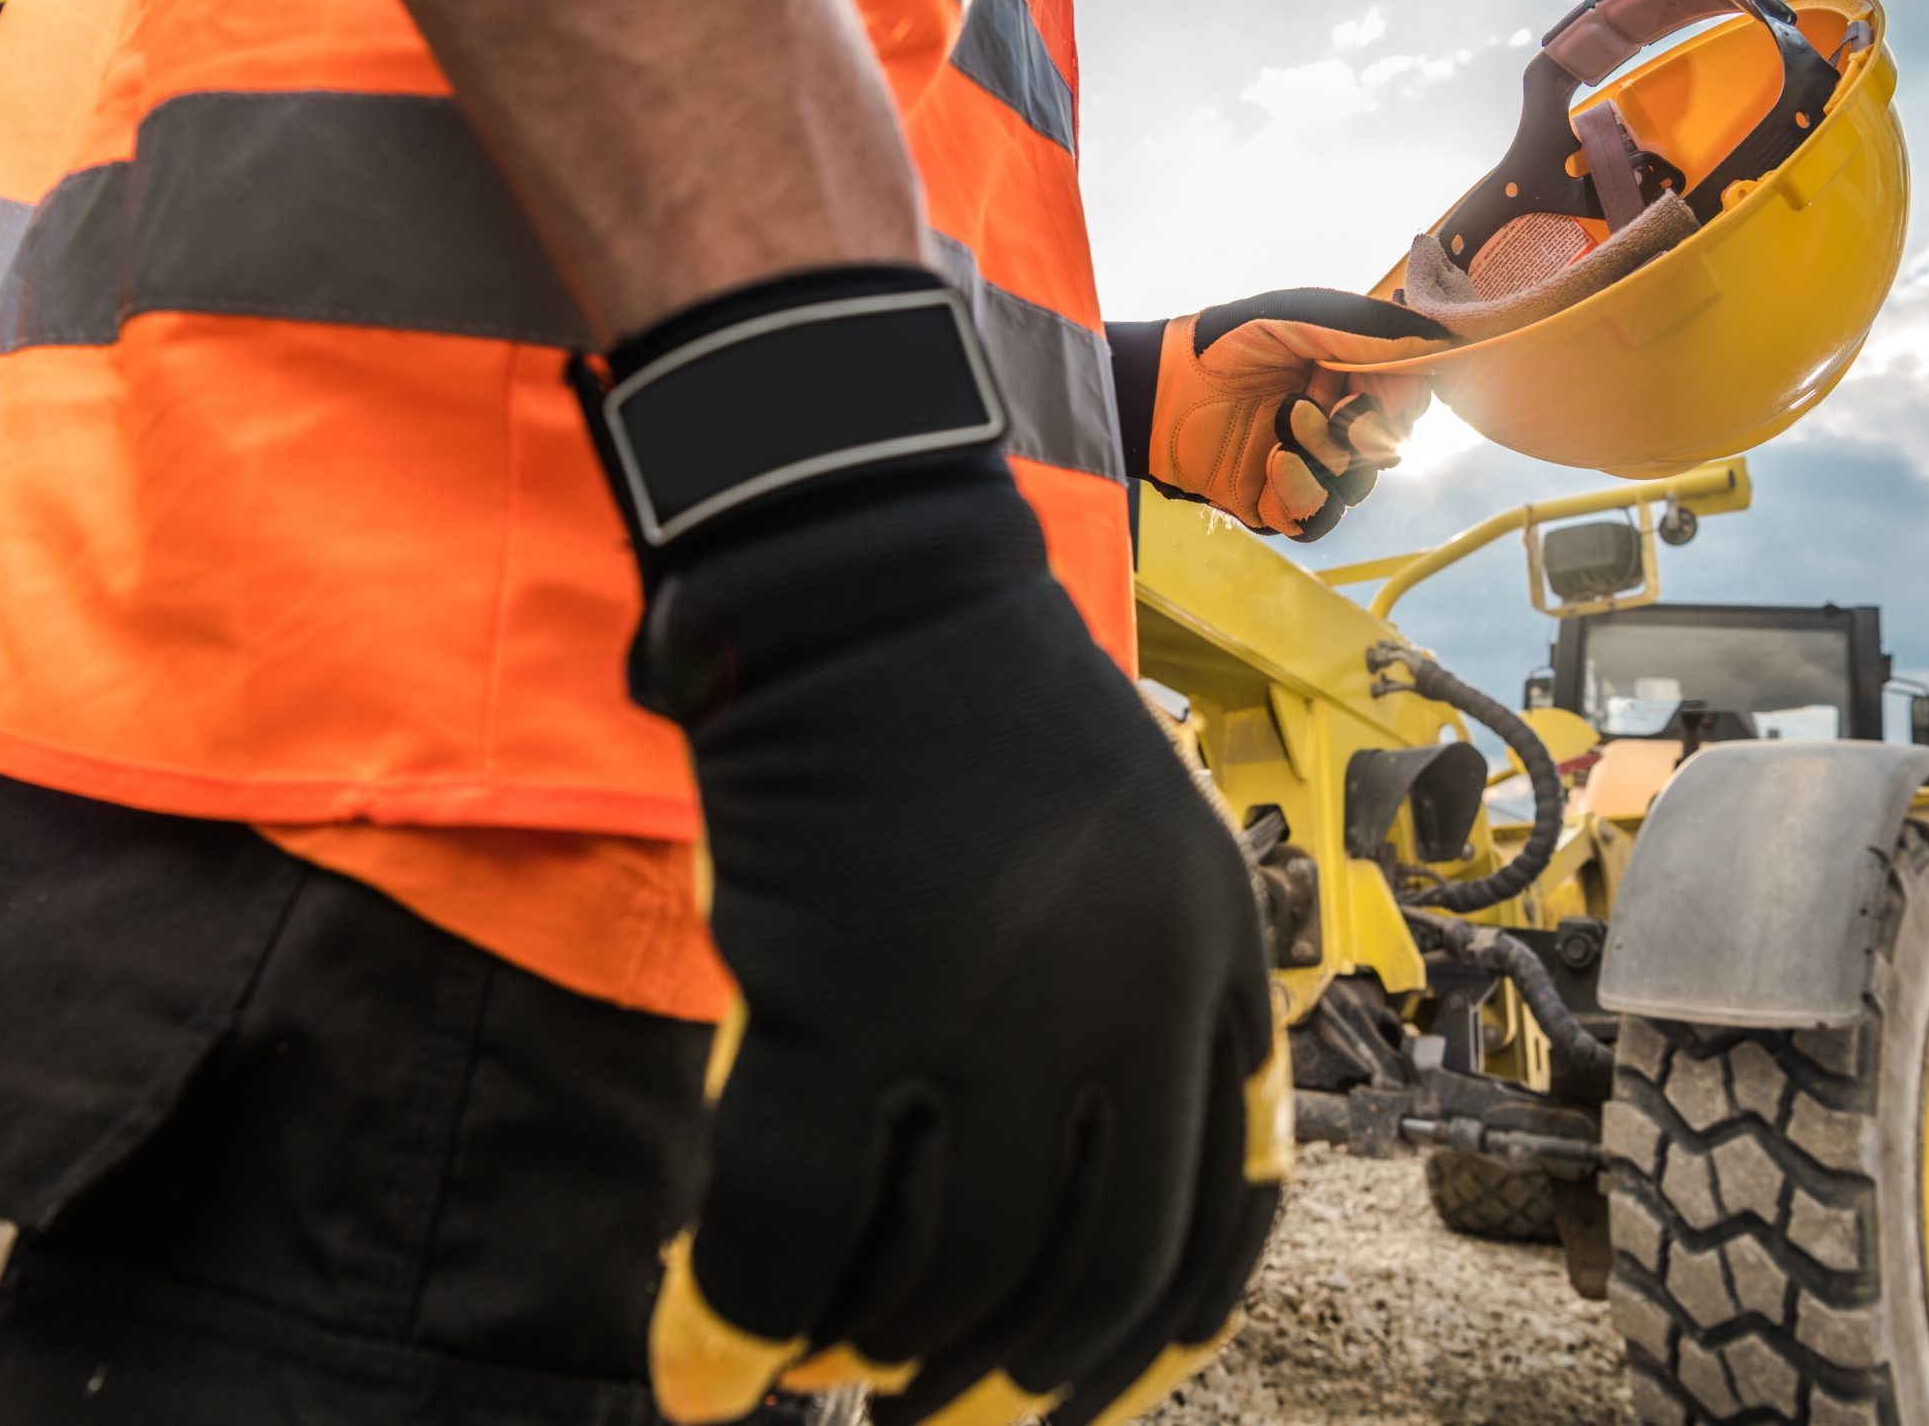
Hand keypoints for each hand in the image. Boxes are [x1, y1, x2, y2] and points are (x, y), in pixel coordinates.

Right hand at [594, 276, 1288, 1425]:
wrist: (866, 586)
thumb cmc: (990, 721)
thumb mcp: (1144, 853)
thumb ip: (1154, 1013)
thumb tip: (1096, 1214)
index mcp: (1212, 966)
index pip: (1216, 1221)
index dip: (1148, 1345)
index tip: (1078, 1398)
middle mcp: (1124, 1002)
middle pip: (1085, 1273)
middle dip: (1009, 1380)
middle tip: (932, 1411)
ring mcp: (984, 1005)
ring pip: (936, 1269)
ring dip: (871, 1348)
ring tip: (828, 1358)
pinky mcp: (836, 998)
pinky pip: (787, 1224)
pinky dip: (742, 1319)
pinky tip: (712, 1361)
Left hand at [1139, 290, 1451, 538]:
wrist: (1158, 390)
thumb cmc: (1224, 342)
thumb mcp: (1303, 317)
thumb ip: (1371, 332)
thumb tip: (1441, 346)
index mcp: (1349, 379)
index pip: (1409, 402)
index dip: (1404, 401)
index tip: (1377, 387)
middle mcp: (1335, 425)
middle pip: (1390, 448)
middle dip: (1365, 428)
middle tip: (1331, 405)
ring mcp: (1308, 468)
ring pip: (1357, 487)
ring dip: (1326, 455)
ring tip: (1282, 420)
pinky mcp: (1277, 505)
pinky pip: (1315, 520)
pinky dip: (1302, 493)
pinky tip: (1274, 463)